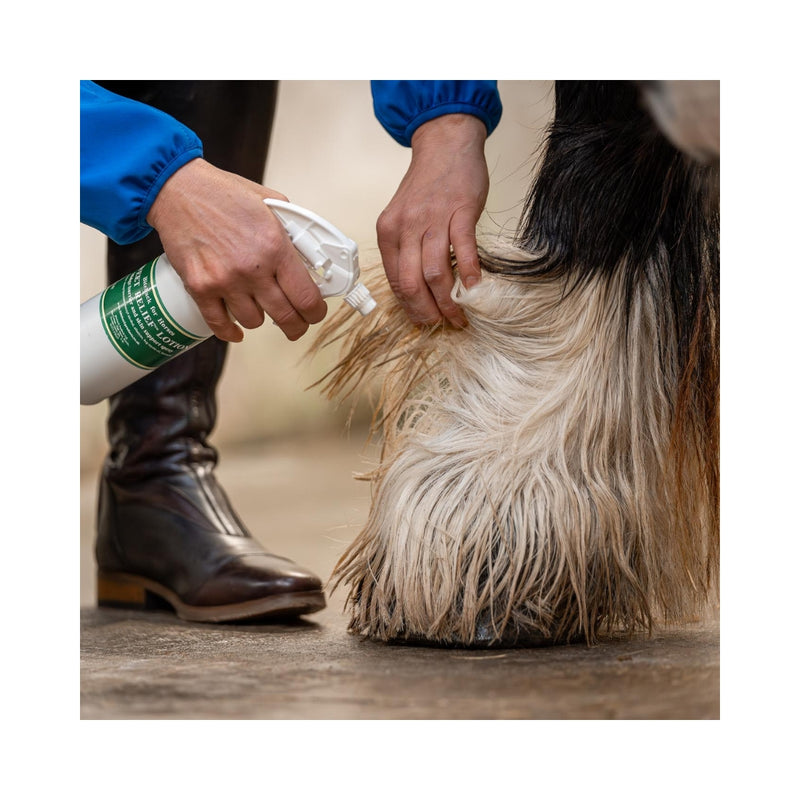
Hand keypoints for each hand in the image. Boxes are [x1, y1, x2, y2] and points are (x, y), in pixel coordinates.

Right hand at [146, 158, 326, 341]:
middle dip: (295, 325)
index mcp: (275, 246)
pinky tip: (237, 330)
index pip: (306, 297)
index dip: (315, 312)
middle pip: (285, 317)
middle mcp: (252, 268)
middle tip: (296, 324)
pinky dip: (230, 331)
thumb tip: (310, 258)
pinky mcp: (199, 287)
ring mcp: (224, 280)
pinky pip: (219, 324)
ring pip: (254, 322)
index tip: (314, 313)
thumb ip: (292, 231)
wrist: (178, 190)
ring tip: (258, 306)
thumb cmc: (223, 193)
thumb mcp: (271, 203)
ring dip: (260, 318)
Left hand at [376, 114, 488, 326]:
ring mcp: (433, 220)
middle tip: (442, 324)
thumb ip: (405, 249)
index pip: (395, 281)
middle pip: (412, 283)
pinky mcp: (460, 212)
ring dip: (449, 302)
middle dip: (427, 311)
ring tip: (461, 316)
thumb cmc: (426, 185)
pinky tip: (475, 290)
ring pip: (435, 273)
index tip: (424, 321)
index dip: (410, 307)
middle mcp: (405, 228)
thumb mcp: (402, 217)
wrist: (445, 145)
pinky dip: (469, 275)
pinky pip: (463, 251)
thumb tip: (416, 288)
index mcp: (388, 233)